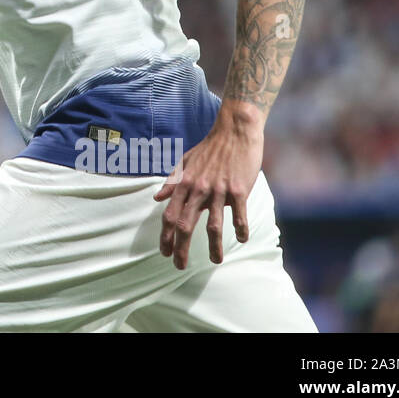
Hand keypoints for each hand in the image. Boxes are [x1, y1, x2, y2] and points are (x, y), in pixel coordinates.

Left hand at [153, 107, 263, 268]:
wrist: (235, 131)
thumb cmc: (210, 148)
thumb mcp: (186, 162)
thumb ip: (172, 181)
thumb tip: (156, 197)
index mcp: (184, 184)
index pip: (169, 215)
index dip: (165, 236)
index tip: (164, 252)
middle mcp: (198, 189)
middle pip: (185, 225)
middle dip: (181, 249)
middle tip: (179, 266)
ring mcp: (219, 190)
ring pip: (213, 226)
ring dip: (214, 247)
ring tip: (216, 261)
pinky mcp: (238, 189)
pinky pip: (239, 215)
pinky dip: (240, 229)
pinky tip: (242, 239)